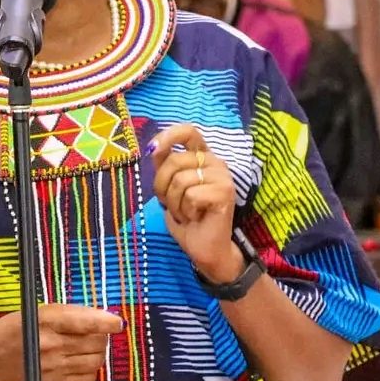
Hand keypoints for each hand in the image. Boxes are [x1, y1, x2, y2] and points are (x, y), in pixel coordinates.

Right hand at [0, 304, 122, 380]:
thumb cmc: (14, 328)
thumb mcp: (38, 311)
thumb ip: (69, 313)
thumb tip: (102, 317)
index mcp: (46, 321)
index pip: (85, 323)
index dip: (106, 323)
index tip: (118, 323)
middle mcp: (51, 345)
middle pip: (95, 343)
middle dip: (102, 336)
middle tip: (95, 332)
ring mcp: (53, 367)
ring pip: (95, 361)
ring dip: (98, 352)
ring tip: (87, 346)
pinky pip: (87, 379)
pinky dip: (91, 370)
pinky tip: (80, 362)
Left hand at [148, 124, 242, 282]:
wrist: (204, 248)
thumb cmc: (186, 218)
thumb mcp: (168, 188)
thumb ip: (164, 166)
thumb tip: (153, 147)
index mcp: (201, 157)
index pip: (188, 132)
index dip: (168, 136)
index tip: (153, 149)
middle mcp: (214, 162)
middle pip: (174, 161)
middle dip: (163, 187)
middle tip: (173, 204)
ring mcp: (222, 176)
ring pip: (180, 180)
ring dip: (175, 203)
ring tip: (187, 212)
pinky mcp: (226, 191)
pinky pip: (191, 195)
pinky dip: (187, 211)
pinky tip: (197, 218)